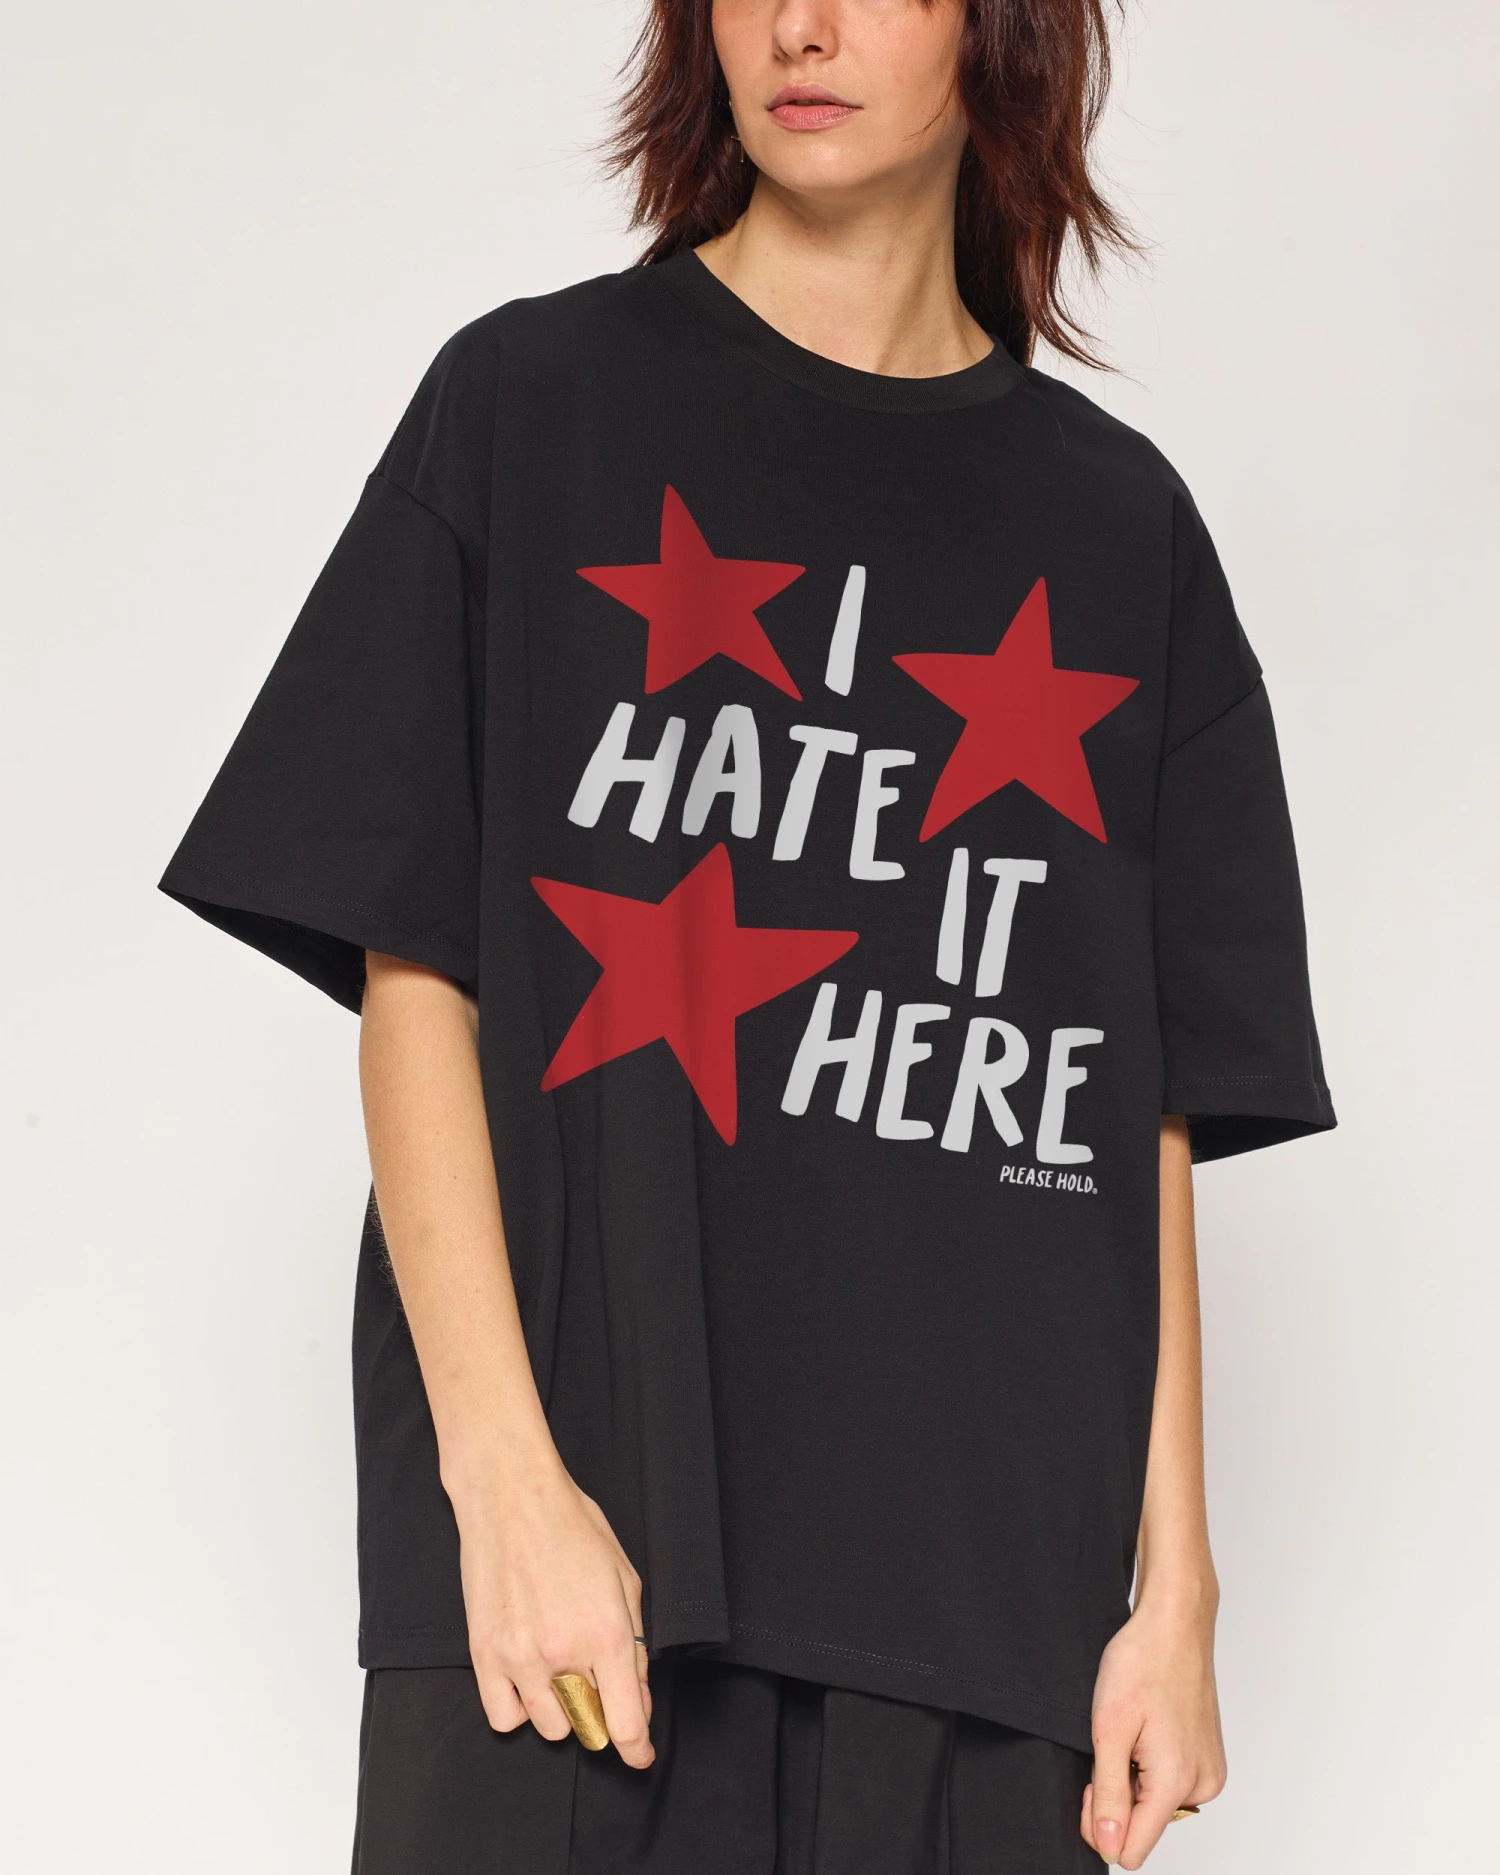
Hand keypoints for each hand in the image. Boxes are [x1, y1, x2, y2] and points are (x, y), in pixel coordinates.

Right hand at [452, 1464, 653, 1768]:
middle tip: (595, 1679)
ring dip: (561, 1708)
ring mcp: (520, 1657)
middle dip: (600, 1713)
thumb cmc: (572, 1527)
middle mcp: (564, 1652)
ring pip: (549, 1727)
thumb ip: (636, 1645)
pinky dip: (520, 1708)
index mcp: (607, 1632)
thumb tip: (639, 1700)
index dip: (637, 1749)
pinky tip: (529, 1677)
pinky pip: (504, 1717)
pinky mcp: (484, 1654)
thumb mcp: (624, 1578)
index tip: (640, 1756)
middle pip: (588, 1727)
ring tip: (559, 1665)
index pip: (625, 1721)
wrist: (512, 1497)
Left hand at [1081, 1590, 1225, 1866]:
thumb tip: (1111, 1847)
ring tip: (1133, 1731)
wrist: (1174, 1624)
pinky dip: (1151, 1767)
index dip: (1101, 1823)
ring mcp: (1209, 1773)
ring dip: (1135, 1779)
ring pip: (1156, 1805)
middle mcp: (1202, 1786)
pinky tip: (1148, 1731)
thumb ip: (1110, 1794)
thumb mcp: (1109, 1729)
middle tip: (1110, 1746)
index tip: (1094, 1781)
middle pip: (1144, 1827)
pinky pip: (1171, 1785)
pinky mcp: (1209, 1760)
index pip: (1133, 1848)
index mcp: (1177, 1782)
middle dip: (1118, 1797)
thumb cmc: (1142, 1663)